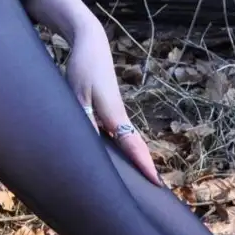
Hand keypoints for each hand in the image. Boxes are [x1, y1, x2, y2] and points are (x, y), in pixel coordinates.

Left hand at [65, 28, 159, 184]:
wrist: (91, 44)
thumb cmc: (83, 68)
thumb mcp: (78, 94)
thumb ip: (84, 120)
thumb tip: (89, 146)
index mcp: (114, 115)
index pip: (132, 146)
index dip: (143, 165)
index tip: (156, 183)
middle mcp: (118, 116)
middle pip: (135, 147)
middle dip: (144, 168)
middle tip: (155, 190)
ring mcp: (115, 113)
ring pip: (128, 142)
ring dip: (135, 159)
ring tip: (142, 181)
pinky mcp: (109, 109)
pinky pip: (119, 134)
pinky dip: (124, 148)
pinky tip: (121, 158)